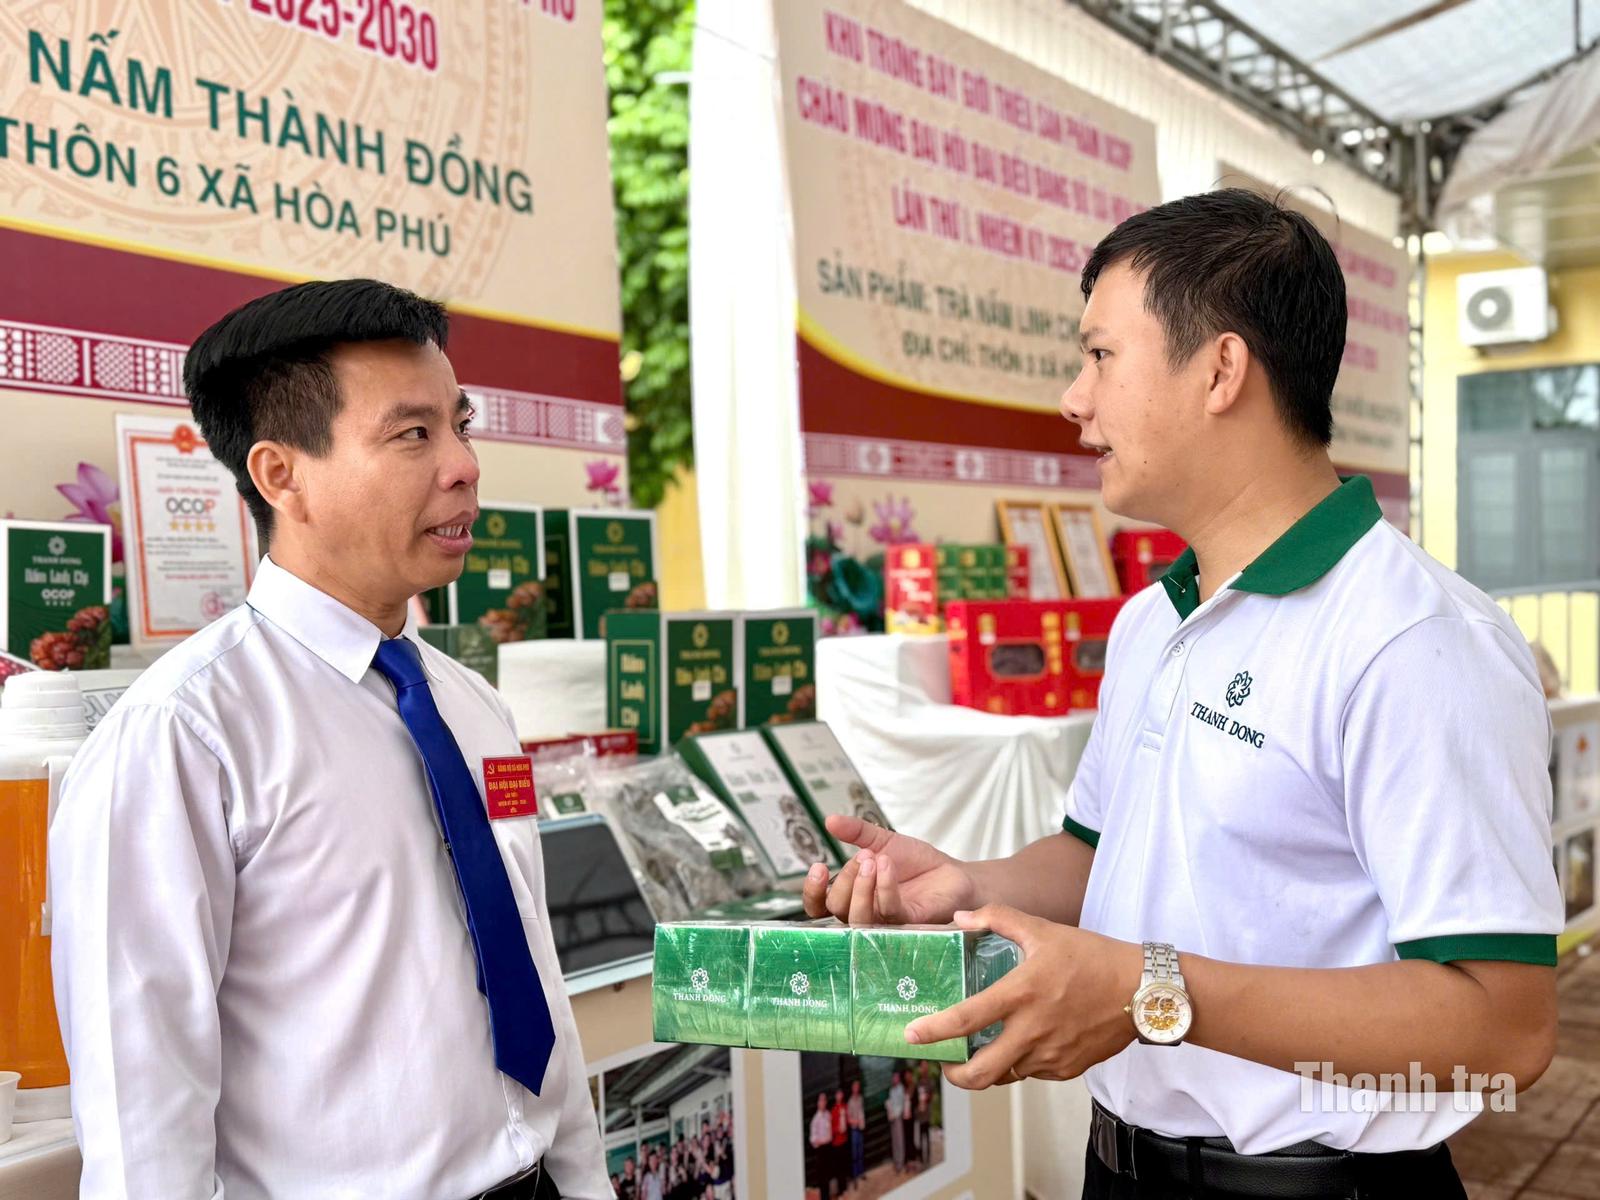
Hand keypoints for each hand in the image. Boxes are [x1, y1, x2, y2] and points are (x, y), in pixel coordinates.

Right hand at [802, 814, 978, 924]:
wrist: (953, 873)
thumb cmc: (916, 863)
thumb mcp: (883, 840)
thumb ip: (856, 832)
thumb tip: (829, 820)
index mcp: (852, 896)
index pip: (820, 905)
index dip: (813, 891)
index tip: (819, 866)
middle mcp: (865, 913)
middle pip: (836, 909)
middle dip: (844, 879)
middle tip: (863, 856)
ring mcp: (885, 922)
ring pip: (858, 918)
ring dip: (860, 887)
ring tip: (872, 859)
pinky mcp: (909, 923)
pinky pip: (889, 912)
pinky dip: (885, 886)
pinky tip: (888, 864)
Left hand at [902, 905, 1143, 1089]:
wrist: (1142, 991)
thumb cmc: (1092, 957)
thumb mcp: (1044, 929)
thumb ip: (999, 918)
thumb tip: (961, 918)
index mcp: (1022, 994)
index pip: (968, 1018)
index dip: (936, 1030)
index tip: (912, 1035)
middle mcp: (1033, 1031)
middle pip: (981, 1072)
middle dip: (955, 1074)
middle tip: (945, 1063)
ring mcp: (1051, 1055)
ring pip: (1005, 1076)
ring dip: (987, 1069)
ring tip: (979, 1052)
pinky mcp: (1066, 1069)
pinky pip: (1031, 1073)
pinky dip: (1019, 1064)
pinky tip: (1020, 1044)